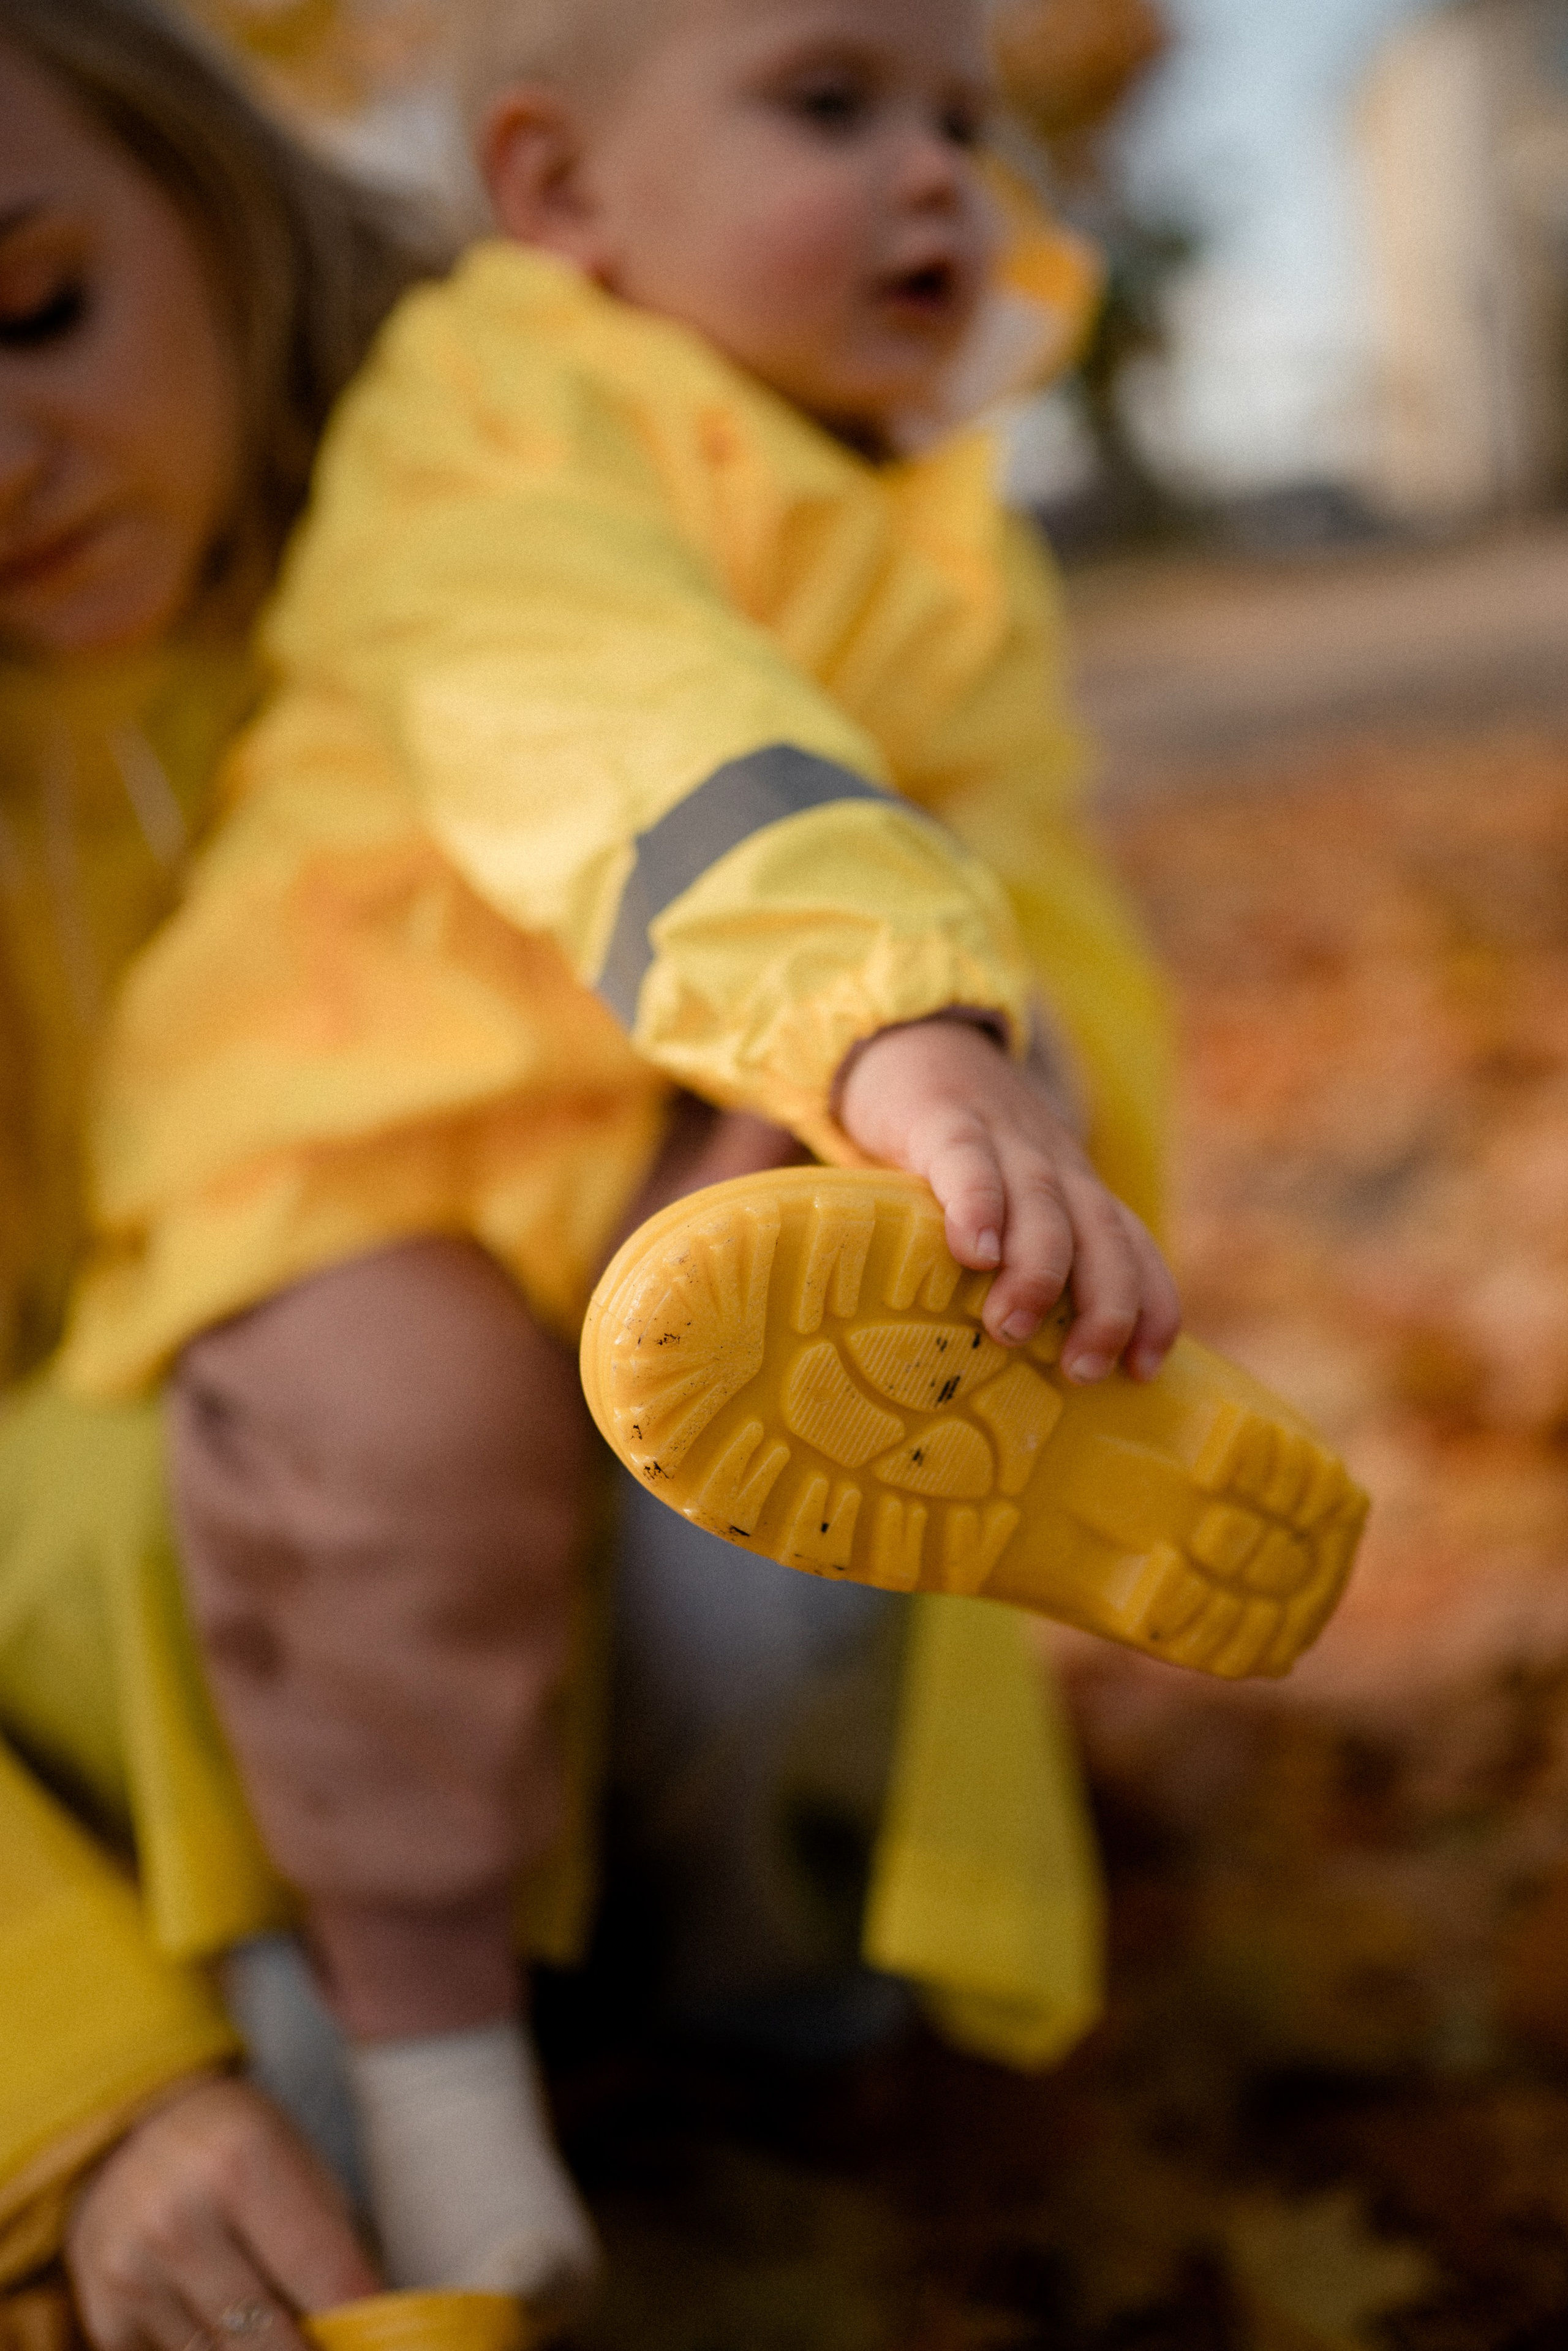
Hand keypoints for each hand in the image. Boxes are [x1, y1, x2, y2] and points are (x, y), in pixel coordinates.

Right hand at [67, 2076, 379, 2350]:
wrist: (140, 2127)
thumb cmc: (243, 2149)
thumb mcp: (302, 2170)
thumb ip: (335, 2250)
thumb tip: (373, 2329)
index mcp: (243, 2164)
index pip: (326, 2278)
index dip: (361, 2323)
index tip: (384, 2341)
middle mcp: (179, 2218)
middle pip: (271, 2339)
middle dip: (309, 2348)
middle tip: (324, 2337)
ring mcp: (133, 2270)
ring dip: (259, 2348)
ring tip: (273, 2319)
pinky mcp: (104, 2313)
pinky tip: (222, 2319)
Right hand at [837, 1017, 1179, 1379]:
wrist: (912, 1040)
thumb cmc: (957, 1154)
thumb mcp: (1003, 1203)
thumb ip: (1015, 1264)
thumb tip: (1006, 1369)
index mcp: (1077, 1193)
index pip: (1136, 1250)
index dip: (1152, 1310)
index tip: (1144, 1372)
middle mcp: (1057, 1169)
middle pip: (1105, 1236)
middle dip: (1107, 1307)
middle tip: (1080, 1371)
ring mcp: (1007, 1140)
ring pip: (1045, 1205)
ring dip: (1039, 1271)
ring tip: (1010, 1329)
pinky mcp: (946, 1121)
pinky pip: (970, 1161)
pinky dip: (978, 1206)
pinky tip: (973, 1251)